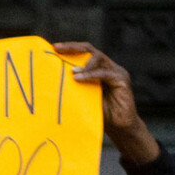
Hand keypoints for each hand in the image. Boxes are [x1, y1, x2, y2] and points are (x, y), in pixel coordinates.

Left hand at [54, 43, 158, 164]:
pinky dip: (91, 75)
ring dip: (83, 64)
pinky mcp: (122, 80)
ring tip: (71, 72)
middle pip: (91, 50)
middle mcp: (108, 67)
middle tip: (57, 49)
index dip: (70, 48)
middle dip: (73, 48)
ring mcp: (116, 72)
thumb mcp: (83, 98)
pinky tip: (78, 78)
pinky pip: (105, 73)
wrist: (119, 127)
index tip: (53, 47)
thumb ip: (75, 88)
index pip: (84, 52)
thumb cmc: (100, 113)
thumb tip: (52, 84)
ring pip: (99, 59)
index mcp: (99, 69)